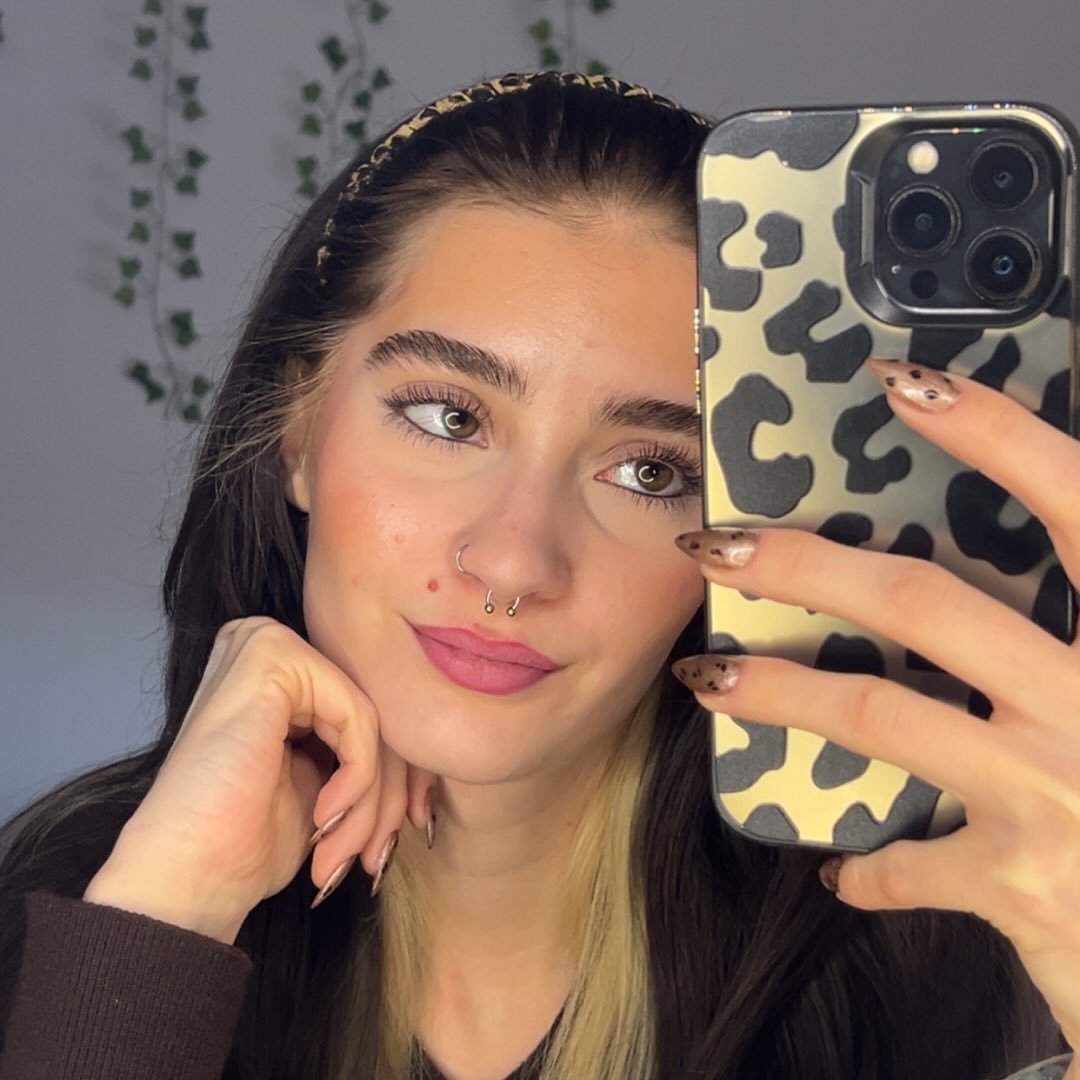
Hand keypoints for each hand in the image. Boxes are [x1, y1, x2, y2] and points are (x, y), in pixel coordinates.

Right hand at [86, 617, 435, 942]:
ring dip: (370, 800)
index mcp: (272, 670)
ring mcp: (265, 642)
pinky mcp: (272, 656)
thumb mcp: (318, 785)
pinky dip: (358, 776)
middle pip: (370, 712)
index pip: (360, 713)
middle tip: (369, 858)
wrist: (186, 880)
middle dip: (382, 796)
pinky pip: (358, 714)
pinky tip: (324, 816)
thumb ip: (358, 751)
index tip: (376, 847)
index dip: (385, 784)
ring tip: (340, 854)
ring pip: (371, 717)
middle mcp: (265, 642)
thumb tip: (420, 761)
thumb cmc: (241, 844)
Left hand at [672, 359, 1079, 1055]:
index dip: (997, 438)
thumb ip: (1073, 628)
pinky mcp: (1024, 887)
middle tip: (717, 545)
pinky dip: (872, 867)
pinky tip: (843, 870)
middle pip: (926, 604)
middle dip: (807, 566)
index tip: (905, 382)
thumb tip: (997, 584)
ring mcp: (1059, 797)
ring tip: (709, 679)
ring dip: (779, 693)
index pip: (1077, 511)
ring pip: (880, 714)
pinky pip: (912, 862)